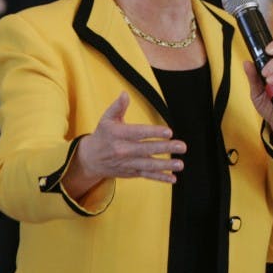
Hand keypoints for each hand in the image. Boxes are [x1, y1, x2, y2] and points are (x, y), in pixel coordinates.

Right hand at [62, 92, 185, 199]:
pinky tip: (173, 178)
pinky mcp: (131, 172)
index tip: (168, 132)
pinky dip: (160, 178)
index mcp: (118, 135)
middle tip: (181, 146)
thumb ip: (118, 106)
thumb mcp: (107, 119)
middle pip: (146, 149)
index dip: (153, 132)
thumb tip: (124, 94)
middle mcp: (123, 150)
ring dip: (165, 165)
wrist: (90, 159)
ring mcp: (128, 163)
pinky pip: (147, 175)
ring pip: (148, 165)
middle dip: (165, 148)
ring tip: (180, 163)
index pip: (138, 133)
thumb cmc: (103, 135)